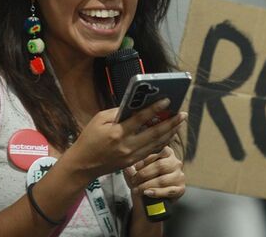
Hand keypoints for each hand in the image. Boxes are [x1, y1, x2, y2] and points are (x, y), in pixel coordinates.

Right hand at [65, 100, 186, 181]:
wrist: (83, 165)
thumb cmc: (89, 139)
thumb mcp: (99, 119)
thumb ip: (118, 112)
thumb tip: (135, 105)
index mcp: (117, 133)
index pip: (140, 119)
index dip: (155, 109)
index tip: (167, 100)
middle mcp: (127, 145)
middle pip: (155, 133)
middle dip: (171, 123)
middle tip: (182, 114)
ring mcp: (131, 156)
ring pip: (157, 143)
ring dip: (170, 133)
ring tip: (180, 123)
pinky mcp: (133, 162)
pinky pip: (152, 151)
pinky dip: (162, 142)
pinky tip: (169, 134)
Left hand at [124, 146, 184, 201]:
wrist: (153, 199)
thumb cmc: (146, 180)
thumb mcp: (138, 171)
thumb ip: (133, 168)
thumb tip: (126, 167)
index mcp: (167, 153)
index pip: (159, 152)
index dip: (146, 159)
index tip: (135, 167)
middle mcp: (176, 163)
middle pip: (160, 166)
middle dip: (144, 174)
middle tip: (134, 180)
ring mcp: (179, 176)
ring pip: (163, 180)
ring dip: (147, 185)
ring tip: (137, 190)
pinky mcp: (180, 189)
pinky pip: (169, 191)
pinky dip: (156, 193)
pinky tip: (147, 193)